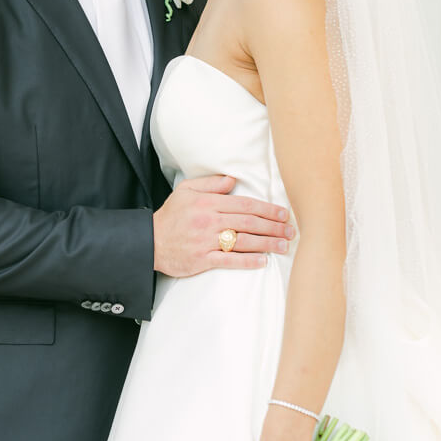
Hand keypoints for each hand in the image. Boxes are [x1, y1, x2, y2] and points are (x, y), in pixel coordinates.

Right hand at [152, 174, 294, 276]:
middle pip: (249, 222)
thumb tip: (233, 180)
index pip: (245, 204)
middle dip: (273, 227)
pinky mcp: (202, 259)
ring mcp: (206, 241)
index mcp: (208, 202)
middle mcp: (209, 221)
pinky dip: (247, 261)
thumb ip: (210, 184)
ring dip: (267, 244)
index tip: (284, 214)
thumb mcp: (186, 190)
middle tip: (291, 231)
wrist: (148, 241)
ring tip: (283, 246)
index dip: (267, 209)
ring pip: (243, 241)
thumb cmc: (170, 216)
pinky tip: (262, 261)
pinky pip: (229, 261)